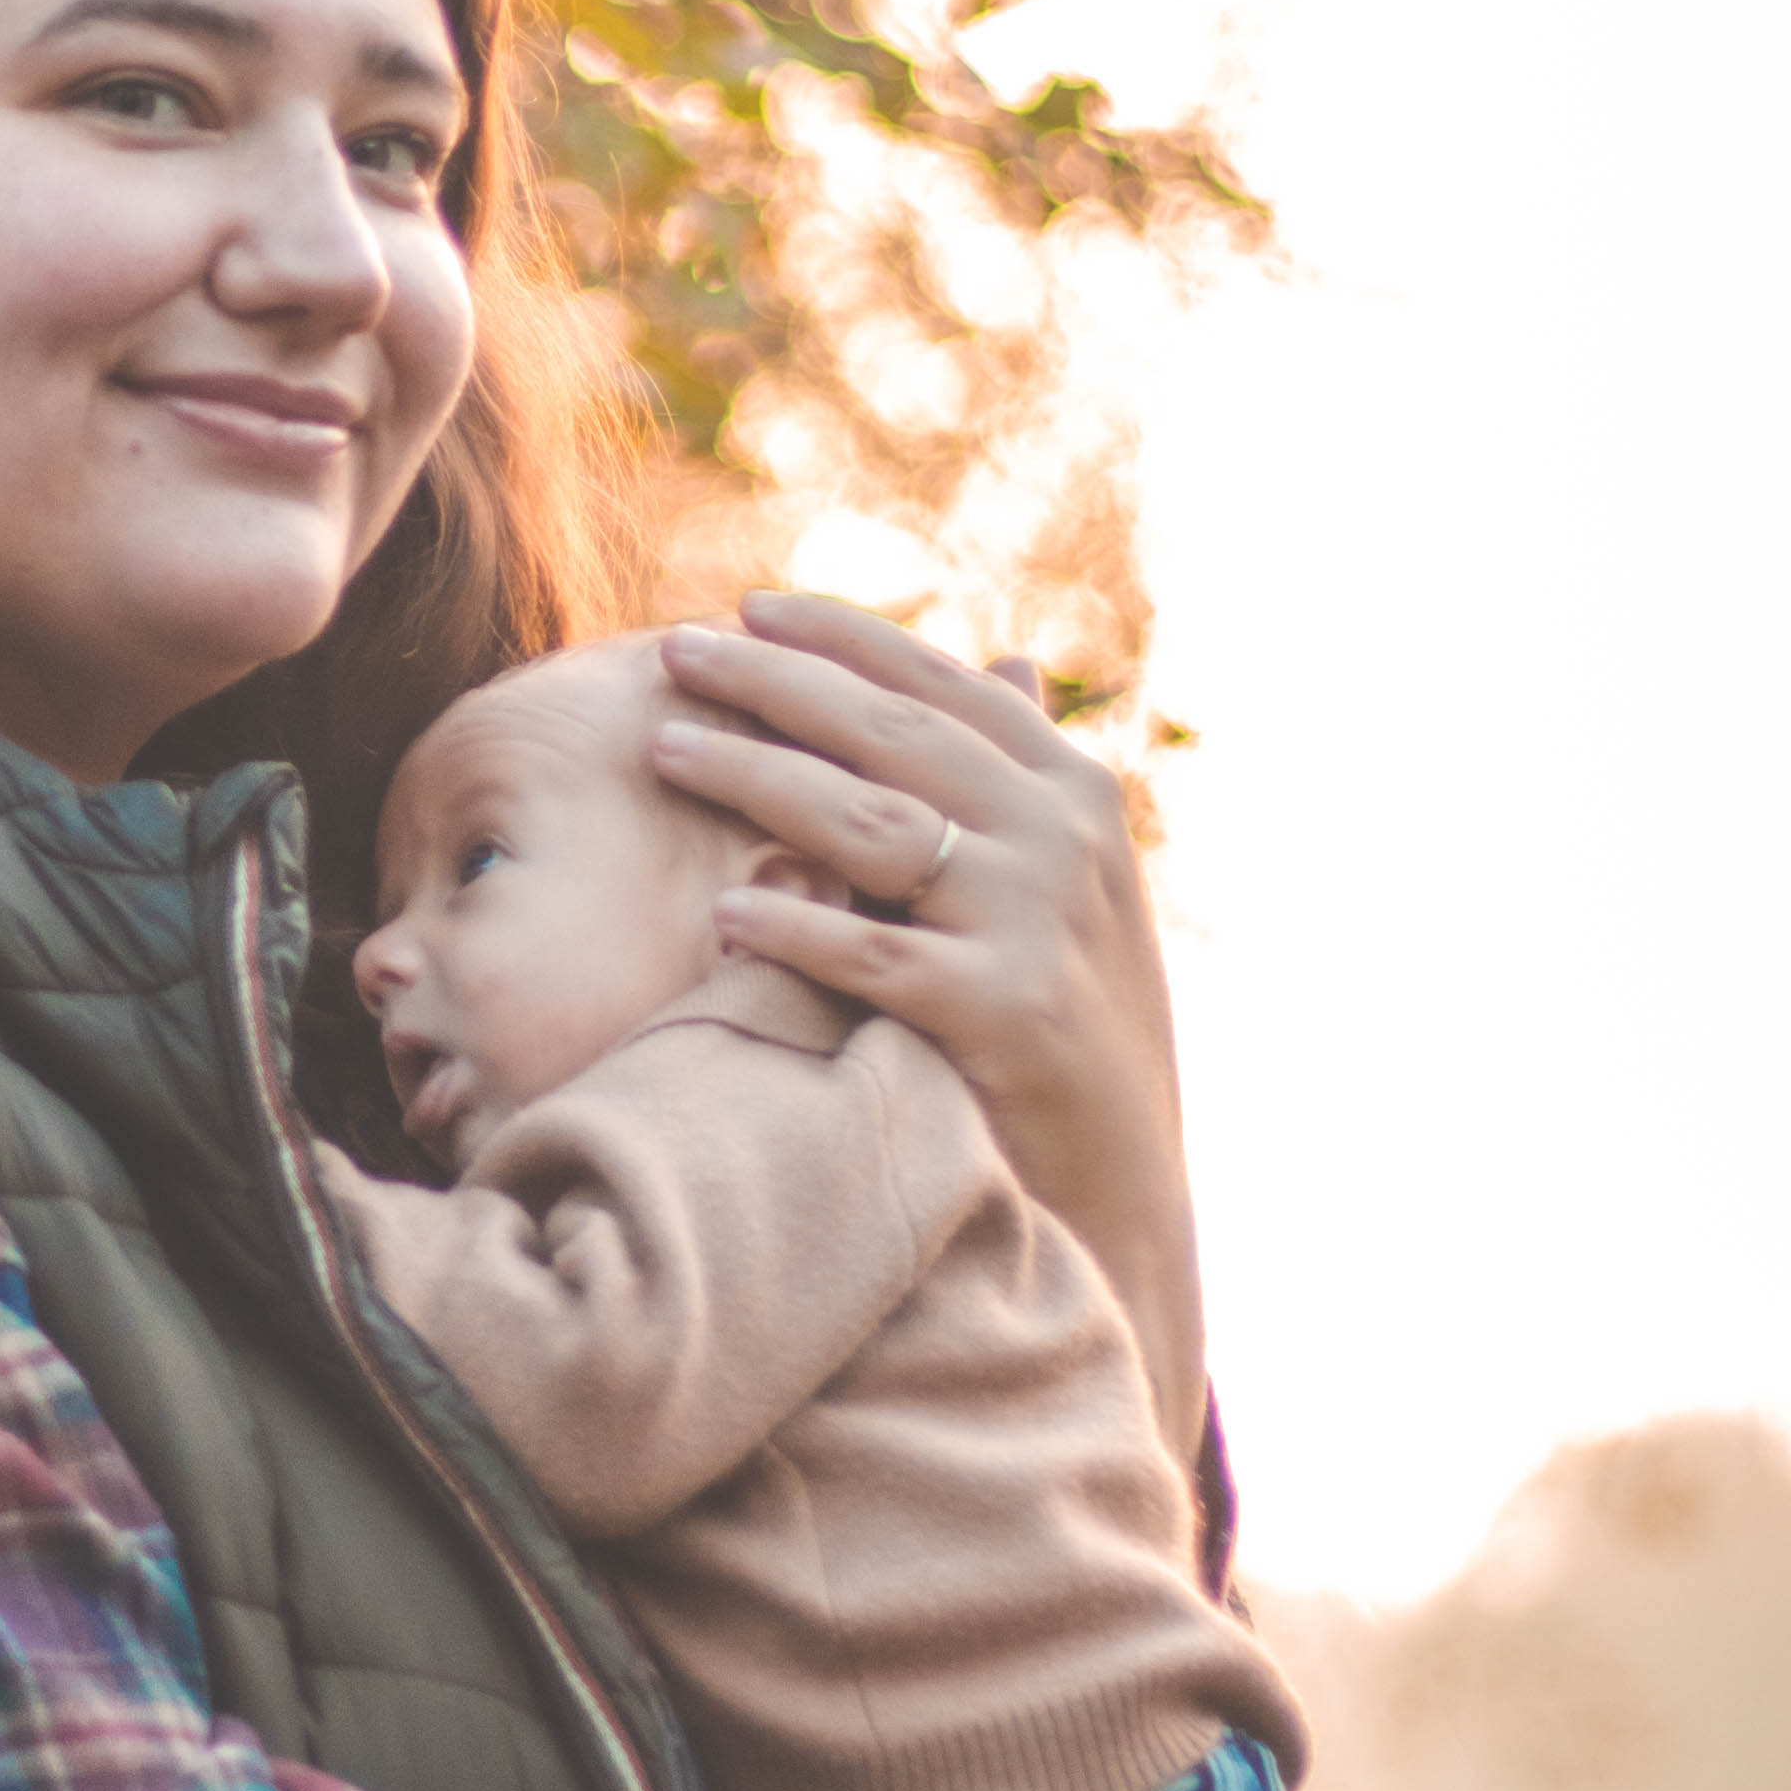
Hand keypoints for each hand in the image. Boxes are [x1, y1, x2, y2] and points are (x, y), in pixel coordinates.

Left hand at [649, 598, 1203, 1437]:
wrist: (1124, 1181)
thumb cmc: (1071, 1019)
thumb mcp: (1072, 880)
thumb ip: (1022, 777)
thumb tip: (1003, 660)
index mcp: (1073, 790)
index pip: (940, 685)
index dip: (841, 639)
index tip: (748, 609)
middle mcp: (1060, 835)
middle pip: (887, 734)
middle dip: (772, 684)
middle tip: (672, 652)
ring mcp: (1032, 918)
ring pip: (865, 822)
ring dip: (754, 777)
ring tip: (665, 750)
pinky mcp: (998, 1009)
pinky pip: (868, 954)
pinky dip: (791, 928)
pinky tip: (721, 913)